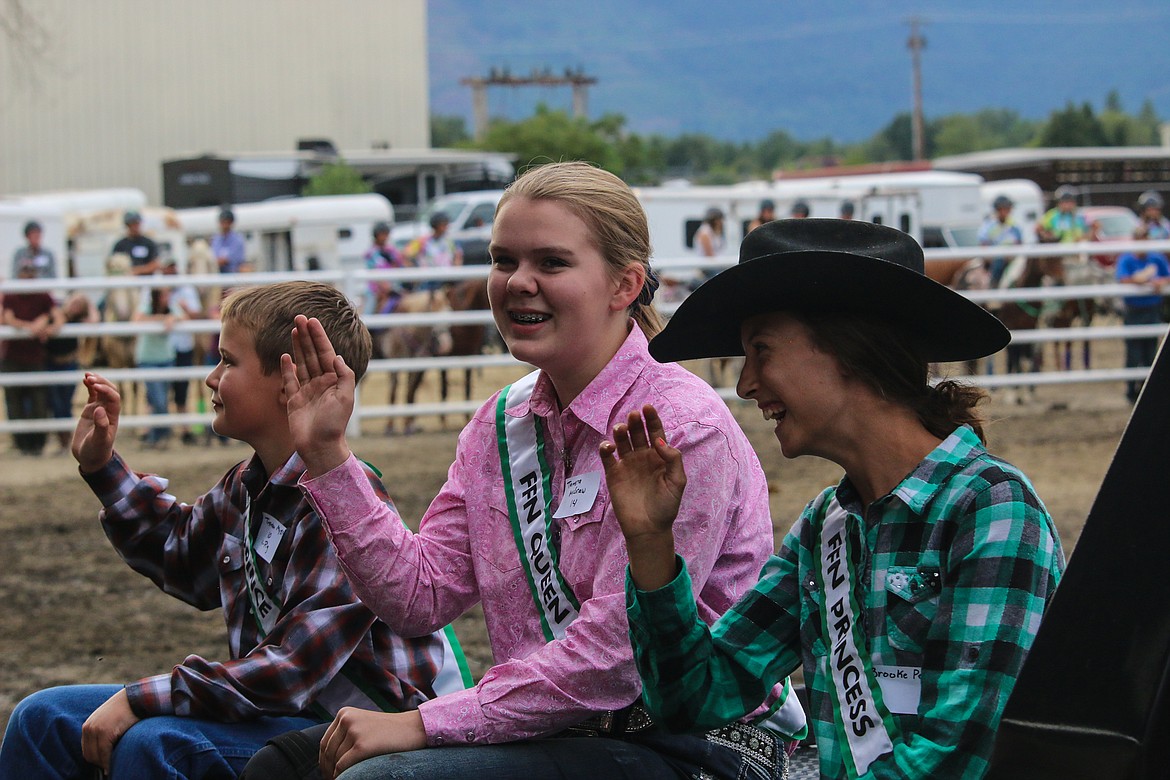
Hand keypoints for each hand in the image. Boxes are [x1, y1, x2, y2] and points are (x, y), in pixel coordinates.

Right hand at [73, 373, 120, 472]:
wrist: (90, 457)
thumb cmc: (96, 451)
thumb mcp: (99, 440)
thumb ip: (100, 426)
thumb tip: (100, 409)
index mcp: (113, 416)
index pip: (114, 398)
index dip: (106, 390)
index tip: (95, 386)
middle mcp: (108, 411)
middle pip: (109, 391)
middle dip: (101, 383)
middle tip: (89, 377)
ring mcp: (99, 410)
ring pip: (101, 391)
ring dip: (96, 382)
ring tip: (87, 375)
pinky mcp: (90, 411)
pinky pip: (92, 395)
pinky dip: (89, 387)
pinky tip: (84, 379)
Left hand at [80, 689, 139, 772]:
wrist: (137, 698)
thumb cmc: (127, 709)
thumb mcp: (108, 719)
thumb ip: (102, 731)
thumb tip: (103, 750)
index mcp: (88, 726)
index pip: (87, 750)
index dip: (96, 759)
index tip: (106, 763)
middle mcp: (89, 728)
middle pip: (89, 755)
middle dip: (99, 763)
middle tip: (111, 766)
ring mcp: (96, 730)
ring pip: (95, 756)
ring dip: (104, 764)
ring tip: (114, 765)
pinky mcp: (106, 732)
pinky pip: (105, 753)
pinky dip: (109, 761)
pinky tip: (116, 763)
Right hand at [281, 315, 353, 475]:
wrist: (319, 447)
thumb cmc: (334, 424)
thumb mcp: (345, 399)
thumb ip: (343, 376)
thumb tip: (337, 356)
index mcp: (334, 381)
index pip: (326, 353)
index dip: (319, 337)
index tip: (312, 321)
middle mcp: (321, 383)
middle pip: (312, 354)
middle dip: (307, 336)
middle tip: (299, 317)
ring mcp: (307, 391)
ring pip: (302, 363)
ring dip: (298, 347)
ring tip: (294, 330)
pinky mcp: (295, 400)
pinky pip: (290, 380)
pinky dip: (287, 368)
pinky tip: (284, 355)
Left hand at [319, 708, 425, 778]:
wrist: (414, 728)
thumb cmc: (390, 731)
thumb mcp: (363, 724)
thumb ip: (345, 734)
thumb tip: (326, 758)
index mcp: (344, 713)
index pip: (325, 743)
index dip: (324, 761)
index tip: (329, 773)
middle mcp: (346, 719)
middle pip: (328, 753)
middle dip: (328, 770)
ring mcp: (354, 731)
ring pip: (335, 761)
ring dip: (336, 774)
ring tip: (342, 779)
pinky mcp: (362, 746)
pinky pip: (343, 767)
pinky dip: (343, 776)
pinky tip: (349, 779)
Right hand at [599, 405, 684, 589]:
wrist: (649, 528)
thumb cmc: (666, 506)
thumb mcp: (677, 482)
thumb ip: (672, 459)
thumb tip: (659, 441)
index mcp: (659, 456)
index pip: (655, 432)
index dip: (651, 418)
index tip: (647, 407)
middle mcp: (642, 457)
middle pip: (637, 433)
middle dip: (635, 422)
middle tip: (632, 415)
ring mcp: (627, 464)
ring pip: (622, 441)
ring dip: (620, 431)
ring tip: (621, 428)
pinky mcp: (614, 474)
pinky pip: (608, 457)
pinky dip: (606, 448)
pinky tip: (609, 446)